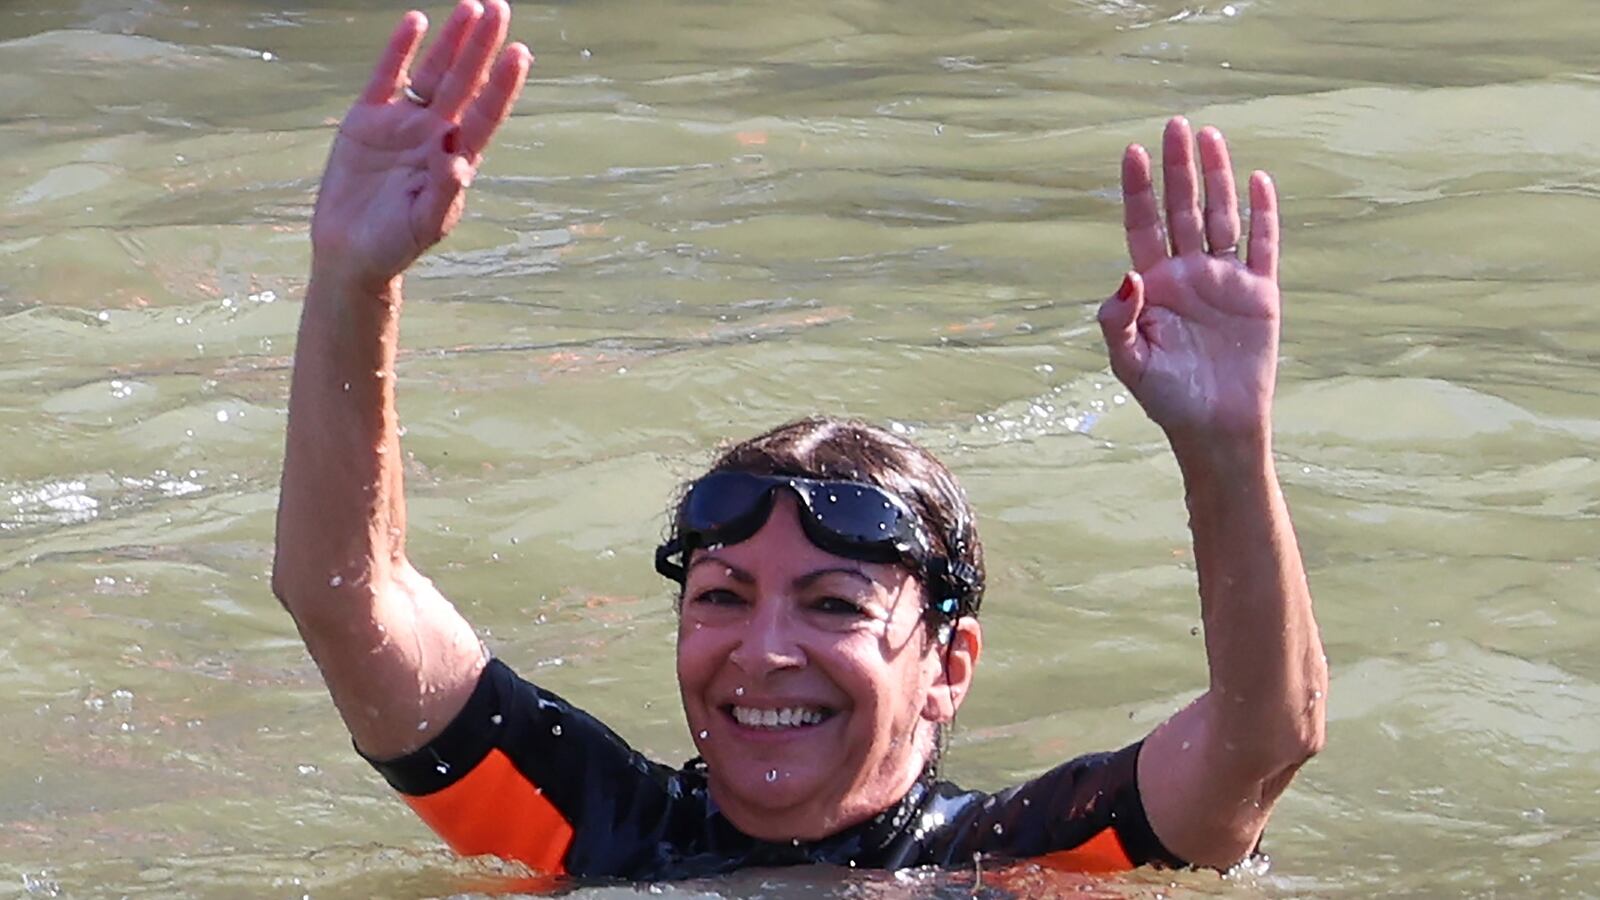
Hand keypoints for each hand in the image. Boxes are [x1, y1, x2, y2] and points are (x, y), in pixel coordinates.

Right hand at [310, 1, 529, 286]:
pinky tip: (417, 21)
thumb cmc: (396, 244)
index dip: (503, 85)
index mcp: (456, 158)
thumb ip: (443, 191)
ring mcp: (403, 123)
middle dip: (482, 47)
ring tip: (471, 8)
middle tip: (500, 9)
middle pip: (464, 82)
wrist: (351, 251)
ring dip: (451, 41)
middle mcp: (435, 133)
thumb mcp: (424, 223)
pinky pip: (387, 76)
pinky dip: (400, 50)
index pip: (485, 114)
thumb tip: (456, 156)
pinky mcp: (368, 119)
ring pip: (432, 72)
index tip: (520, 53)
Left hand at [1097, 118, 1280, 447]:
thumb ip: (1117, 320)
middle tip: (1175, 124)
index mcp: (1153, 286)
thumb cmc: (1166, 399)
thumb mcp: (1129, 362)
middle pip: (1182, 209)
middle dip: (1178, 168)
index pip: (1142, 225)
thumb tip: (1126, 275)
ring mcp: (1225, 281)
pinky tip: (1258, 179)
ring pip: (1220, 217)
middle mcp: (1188, 274)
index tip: (1133, 151)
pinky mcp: (1260, 295)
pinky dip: (1263, 214)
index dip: (1138, 189)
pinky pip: (1263, 246)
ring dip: (1216, 178)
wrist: (1216, 429)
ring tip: (1210, 136)